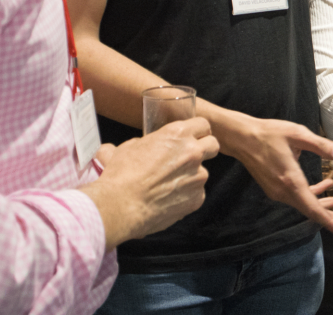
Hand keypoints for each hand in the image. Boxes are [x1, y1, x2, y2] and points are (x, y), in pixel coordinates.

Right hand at [80, 117, 219, 249]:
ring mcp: (198, 176)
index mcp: (178, 134)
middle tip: (189, 158)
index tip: (193, 137)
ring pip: (202, 173)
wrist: (120, 206)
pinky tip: (169, 200)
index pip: (203, 124)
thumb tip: (140, 145)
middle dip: (205, 149)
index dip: (198, 131)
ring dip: (191, 177)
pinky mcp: (197, 198)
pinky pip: (197, 194)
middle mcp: (193, 152)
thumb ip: (144, 142)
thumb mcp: (129, 147)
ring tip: (169, 186)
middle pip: (213, 145)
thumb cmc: (121, 175)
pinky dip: (187, 196)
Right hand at [210, 109, 332, 237]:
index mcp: (290, 181)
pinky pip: (298, 196)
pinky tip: (327, 184)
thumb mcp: (298, 134)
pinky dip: (313, 193)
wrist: (242, 138)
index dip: (330, 221)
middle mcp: (284, 191)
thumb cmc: (270, 133)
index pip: (313, 208)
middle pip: (312, 210)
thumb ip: (321, 146)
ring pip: (306, 203)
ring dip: (326, 203)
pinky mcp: (276, 187)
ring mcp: (278, 191)